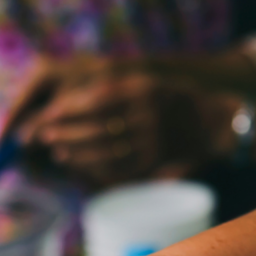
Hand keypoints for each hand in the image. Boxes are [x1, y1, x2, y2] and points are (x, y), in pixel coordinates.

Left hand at [6, 55, 230, 184]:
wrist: (212, 125)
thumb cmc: (170, 103)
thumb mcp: (145, 85)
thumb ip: (110, 94)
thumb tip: (59, 110)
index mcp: (144, 88)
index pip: (96, 99)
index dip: (68, 109)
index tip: (47, 114)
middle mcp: (149, 114)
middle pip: (96, 127)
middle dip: (65, 133)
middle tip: (43, 136)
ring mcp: (152, 141)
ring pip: (103, 150)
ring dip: (74, 152)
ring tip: (56, 150)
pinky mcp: (153, 163)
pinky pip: (115, 169)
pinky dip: (91, 168)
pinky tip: (74, 164)